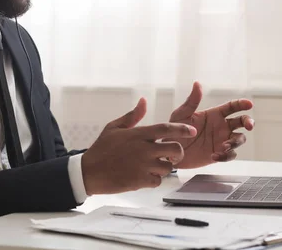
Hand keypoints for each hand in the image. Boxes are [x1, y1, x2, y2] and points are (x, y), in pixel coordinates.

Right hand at [81, 98, 196, 194]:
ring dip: (165, 167)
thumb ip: (132, 115)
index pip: (166, 129)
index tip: (192, 131)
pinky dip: (155, 179)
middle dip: (179, 152)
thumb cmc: (101, 148)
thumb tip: (143, 101)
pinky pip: (158, 181)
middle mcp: (143, 149)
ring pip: (168, 167)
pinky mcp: (140, 181)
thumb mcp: (114, 127)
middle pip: (175, 149)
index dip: (182, 129)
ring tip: (154, 165)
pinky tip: (145, 175)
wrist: (89, 171)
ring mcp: (143, 166)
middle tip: (172, 154)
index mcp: (138, 134)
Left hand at [168, 82, 253, 168]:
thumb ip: (191, 101)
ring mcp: (221, 140)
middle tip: (249, 126)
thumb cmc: (174, 130)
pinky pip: (230, 155)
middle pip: (242, 122)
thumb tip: (197, 83)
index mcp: (214, 114)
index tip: (249, 104)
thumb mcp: (181, 114)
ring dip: (236, 142)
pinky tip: (215, 156)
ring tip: (224, 146)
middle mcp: (221, 126)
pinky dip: (226, 156)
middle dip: (249, 122)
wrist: (170, 150)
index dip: (242, 104)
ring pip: (239, 138)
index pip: (232, 107)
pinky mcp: (219, 154)